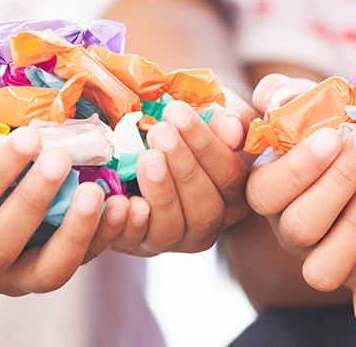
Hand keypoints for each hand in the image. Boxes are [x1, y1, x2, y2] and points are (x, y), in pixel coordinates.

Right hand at [0, 118, 130, 296]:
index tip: (27, 137)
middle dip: (32, 202)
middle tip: (61, 159)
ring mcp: (9, 279)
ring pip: (47, 273)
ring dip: (76, 233)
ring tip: (100, 192)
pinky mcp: (46, 273)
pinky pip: (80, 263)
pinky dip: (106, 236)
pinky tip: (125, 204)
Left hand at [115, 94, 251, 254]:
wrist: (142, 143)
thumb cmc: (185, 125)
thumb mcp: (213, 113)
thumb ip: (231, 118)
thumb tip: (231, 130)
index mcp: (234, 195)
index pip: (230, 178)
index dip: (207, 146)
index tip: (179, 112)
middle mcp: (208, 225)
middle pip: (205, 208)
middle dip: (183, 168)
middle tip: (161, 132)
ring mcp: (172, 239)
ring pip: (171, 229)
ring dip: (159, 192)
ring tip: (145, 157)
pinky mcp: (136, 244)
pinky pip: (132, 242)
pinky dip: (127, 224)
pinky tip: (121, 199)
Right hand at [245, 74, 355, 322]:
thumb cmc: (330, 123)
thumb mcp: (300, 100)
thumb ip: (281, 93)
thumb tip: (279, 98)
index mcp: (270, 192)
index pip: (266, 192)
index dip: (298, 169)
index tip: (334, 137)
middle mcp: (292, 234)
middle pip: (299, 228)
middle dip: (337, 184)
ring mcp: (326, 260)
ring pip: (324, 271)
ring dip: (355, 229)